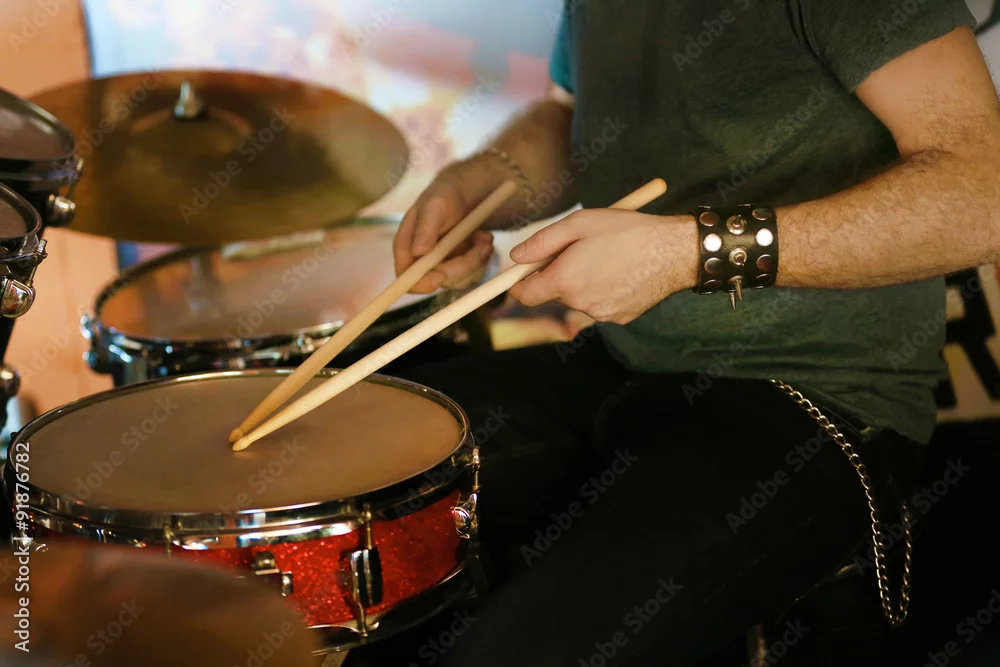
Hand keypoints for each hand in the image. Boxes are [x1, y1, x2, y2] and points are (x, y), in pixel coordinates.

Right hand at [393, 158, 501, 292]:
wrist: (467, 193)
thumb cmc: (445, 194)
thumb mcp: (435, 205)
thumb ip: (425, 228)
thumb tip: (417, 252)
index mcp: (407, 246)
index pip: (405, 276)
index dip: (421, 282)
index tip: (442, 276)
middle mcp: (422, 259)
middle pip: (438, 280)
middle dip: (463, 266)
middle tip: (481, 245)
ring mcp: (441, 264)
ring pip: (459, 279)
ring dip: (477, 260)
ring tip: (484, 236)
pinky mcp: (459, 266)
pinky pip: (473, 274)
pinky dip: (483, 257)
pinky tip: (484, 238)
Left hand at [507, 209, 699, 324]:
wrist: (674, 251)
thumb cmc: (626, 230)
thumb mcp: (579, 223)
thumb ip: (542, 242)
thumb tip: (515, 257)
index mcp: (565, 280)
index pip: (525, 294)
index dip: (518, 284)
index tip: (522, 273)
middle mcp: (580, 303)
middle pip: (555, 293)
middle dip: (559, 274)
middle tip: (581, 249)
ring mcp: (601, 314)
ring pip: (580, 298)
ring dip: (584, 282)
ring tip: (609, 258)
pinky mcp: (619, 318)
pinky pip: (601, 304)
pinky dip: (605, 291)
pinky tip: (623, 272)